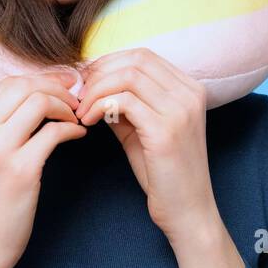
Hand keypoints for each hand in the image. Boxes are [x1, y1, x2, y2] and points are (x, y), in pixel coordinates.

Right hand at [0, 71, 86, 267]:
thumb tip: (36, 92)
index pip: (6, 83)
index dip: (40, 79)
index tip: (62, 85)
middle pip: (24, 86)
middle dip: (56, 87)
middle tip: (76, 97)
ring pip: (39, 102)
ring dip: (65, 106)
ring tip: (76, 118)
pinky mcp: (20, 169)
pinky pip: (54, 132)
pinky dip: (71, 129)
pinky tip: (77, 136)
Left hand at [75, 48, 215, 240]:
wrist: (187, 211)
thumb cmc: (164, 173)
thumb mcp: (143, 129)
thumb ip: (125, 103)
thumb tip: (92, 84)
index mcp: (189, 89)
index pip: (143, 56)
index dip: (108, 64)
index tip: (86, 84)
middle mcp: (189, 94)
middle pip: (135, 59)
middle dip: (99, 74)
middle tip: (78, 96)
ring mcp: (181, 110)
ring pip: (128, 75)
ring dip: (96, 90)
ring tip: (82, 111)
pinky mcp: (166, 130)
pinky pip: (124, 100)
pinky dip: (99, 105)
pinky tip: (89, 122)